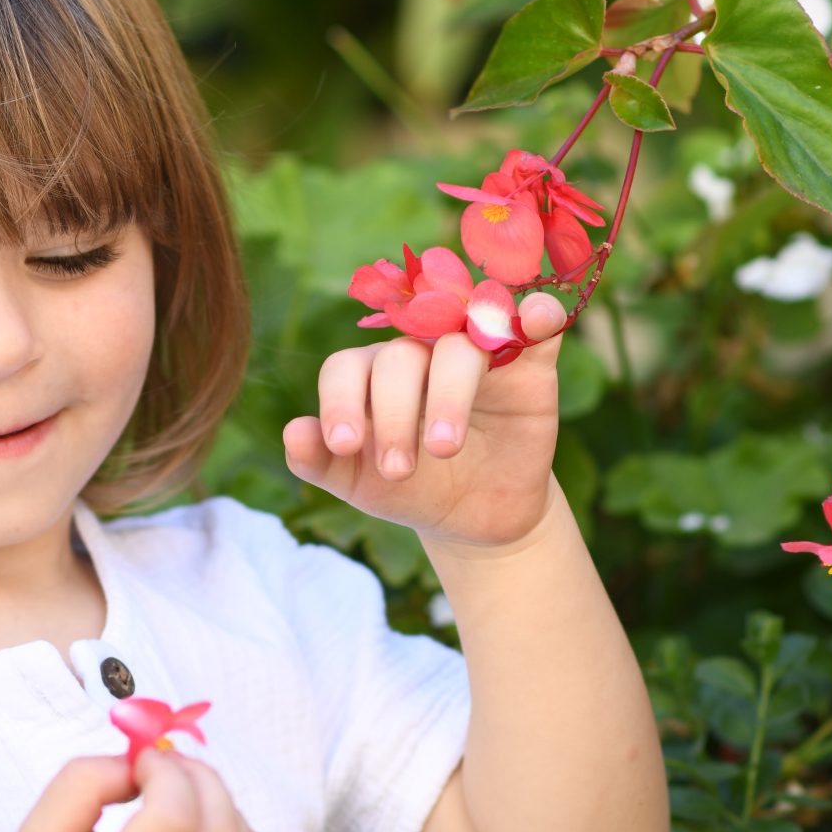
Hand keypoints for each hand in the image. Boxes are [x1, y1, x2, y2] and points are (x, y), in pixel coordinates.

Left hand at [281, 289, 566, 547]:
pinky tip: (538, 320)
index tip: (343, 446)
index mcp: (370, 374)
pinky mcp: (527, 362)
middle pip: (400, 357)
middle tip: (398, 470)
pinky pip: (534, 321)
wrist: (473, 519)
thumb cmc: (409, 490)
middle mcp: (420, 351)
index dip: (340, 403)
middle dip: (394, 414)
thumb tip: (293, 432)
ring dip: (449, 394)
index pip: (346, 367)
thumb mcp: (359, 483)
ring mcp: (473, 352)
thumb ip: (319, 461)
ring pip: (459, 345)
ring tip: (442, 449)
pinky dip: (538, 313)